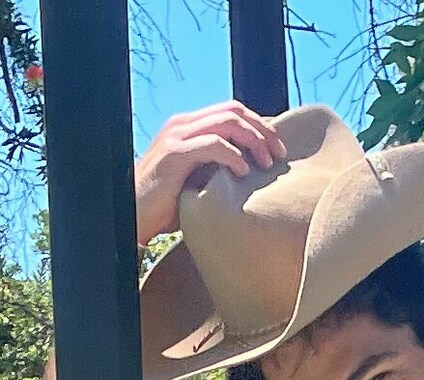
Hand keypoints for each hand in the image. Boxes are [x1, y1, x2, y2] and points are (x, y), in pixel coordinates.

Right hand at [134, 99, 286, 244]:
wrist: (135, 215)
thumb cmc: (169, 204)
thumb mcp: (199, 179)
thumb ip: (220, 168)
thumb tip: (255, 172)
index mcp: (191, 126)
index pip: (233, 111)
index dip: (261, 126)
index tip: (279, 151)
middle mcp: (184, 124)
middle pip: (235, 111)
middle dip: (263, 131)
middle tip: (279, 156)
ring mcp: (178, 136)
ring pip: (227, 122)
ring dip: (253, 141)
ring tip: (266, 164)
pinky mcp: (174, 154)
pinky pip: (212, 144)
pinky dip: (234, 156)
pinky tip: (243, 174)